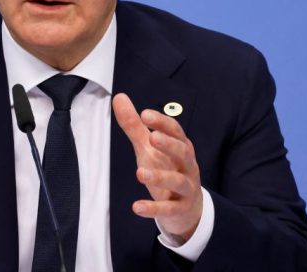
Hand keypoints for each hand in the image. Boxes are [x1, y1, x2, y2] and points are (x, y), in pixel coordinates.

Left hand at [112, 94, 202, 242]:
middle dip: (169, 145)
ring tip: (139, 173)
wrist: (187, 208)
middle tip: (152, 137)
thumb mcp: (148, 147)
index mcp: (180, 147)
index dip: (162, 122)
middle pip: (183, 152)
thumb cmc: (166, 168)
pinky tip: (136, 207)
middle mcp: (187, 165)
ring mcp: (186, 188)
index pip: (176, 131)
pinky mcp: (180, 208)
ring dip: (160, 177)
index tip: (145, 114)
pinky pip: (169, 209)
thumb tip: (119, 97)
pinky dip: (154, 208)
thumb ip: (134, 125)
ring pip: (178, 181)